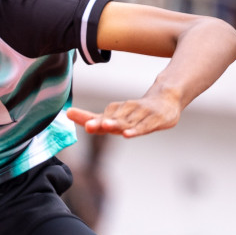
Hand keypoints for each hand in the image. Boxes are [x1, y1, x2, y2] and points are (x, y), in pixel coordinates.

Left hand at [67, 90, 182, 138]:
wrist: (166, 100)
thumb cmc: (138, 112)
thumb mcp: (120, 117)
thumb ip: (102, 122)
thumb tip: (84, 124)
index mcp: (115, 113)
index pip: (96, 116)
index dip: (83, 116)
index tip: (69, 113)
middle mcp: (125, 111)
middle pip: (110, 118)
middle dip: (99, 122)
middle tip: (88, 126)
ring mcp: (140, 113)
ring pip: (126, 121)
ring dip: (116, 124)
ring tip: (106, 126)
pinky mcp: (154, 119)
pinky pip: (144, 126)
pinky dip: (135, 130)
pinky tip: (127, 135)